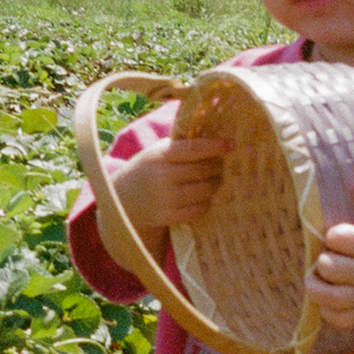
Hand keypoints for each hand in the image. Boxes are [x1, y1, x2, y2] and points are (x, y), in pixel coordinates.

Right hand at [110, 134, 228, 238]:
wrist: (122, 200)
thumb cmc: (147, 169)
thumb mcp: (157, 152)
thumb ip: (181, 146)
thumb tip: (215, 137)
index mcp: (160, 155)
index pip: (194, 149)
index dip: (215, 146)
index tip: (231, 144)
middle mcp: (163, 177)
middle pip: (204, 171)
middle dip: (217, 167)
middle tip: (220, 165)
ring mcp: (166, 199)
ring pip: (205, 191)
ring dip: (214, 184)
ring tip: (213, 180)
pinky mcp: (169, 217)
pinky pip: (200, 209)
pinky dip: (206, 202)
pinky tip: (203, 196)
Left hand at [307, 179, 353, 329]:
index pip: (339, 238)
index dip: (334, 234)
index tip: (342, 237)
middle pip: (328, 267)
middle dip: (324, 259)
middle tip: (332, 256)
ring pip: (326, 297)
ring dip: (316, 285)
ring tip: (321, 277)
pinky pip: (337, 319)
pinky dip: (328, 310)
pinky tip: (332, 297)